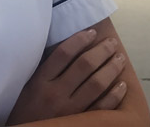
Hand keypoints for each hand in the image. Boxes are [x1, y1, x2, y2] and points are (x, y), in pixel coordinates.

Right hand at [7, 28, 126, 123]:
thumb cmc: (27, 107)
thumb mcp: (29, 85)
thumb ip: (45, 68)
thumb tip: (69, 46)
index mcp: (41, 80)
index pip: (63, 53)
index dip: (80, 40)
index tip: (92, 32)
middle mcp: (56, 93)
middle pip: (84, 66)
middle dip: (101, 51)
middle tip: (112, 43)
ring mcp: (70, 110)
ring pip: (96, 84)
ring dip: (111, 69)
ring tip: (119, 59)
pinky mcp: (81, 122)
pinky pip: (102, 108)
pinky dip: (115, 95)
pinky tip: (122, 85)